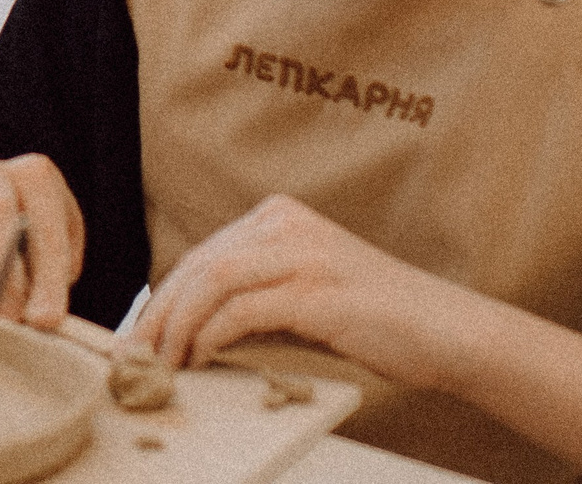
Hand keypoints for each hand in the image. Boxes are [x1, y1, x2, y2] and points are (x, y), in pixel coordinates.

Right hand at [0, 153, 84, 330]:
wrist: (9, 244)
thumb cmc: (38, 248)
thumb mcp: (61, 260)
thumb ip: (53, 283)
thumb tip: (39, 319)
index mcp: (33, 176)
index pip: (44, 219)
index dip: (48, 274)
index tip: (46, 319)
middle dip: (5, 266)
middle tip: (13, 314)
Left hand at [130, 193, 486, 388]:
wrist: (447, 330)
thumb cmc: (378, 320)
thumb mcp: (305, 297)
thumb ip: (256, 300)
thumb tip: (194, 332)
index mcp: (279, 217)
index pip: (202, 256)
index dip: (163, 297)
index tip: (141, 336)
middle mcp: (286, 224)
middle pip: (199, 265)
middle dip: (159, 313)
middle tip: (134, 356)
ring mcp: (303, 253)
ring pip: (212, 281)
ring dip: (177, 326)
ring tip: (162, 363)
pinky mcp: (317, 290)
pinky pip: (243, 309)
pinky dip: (212, 334)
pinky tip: (202, 357)